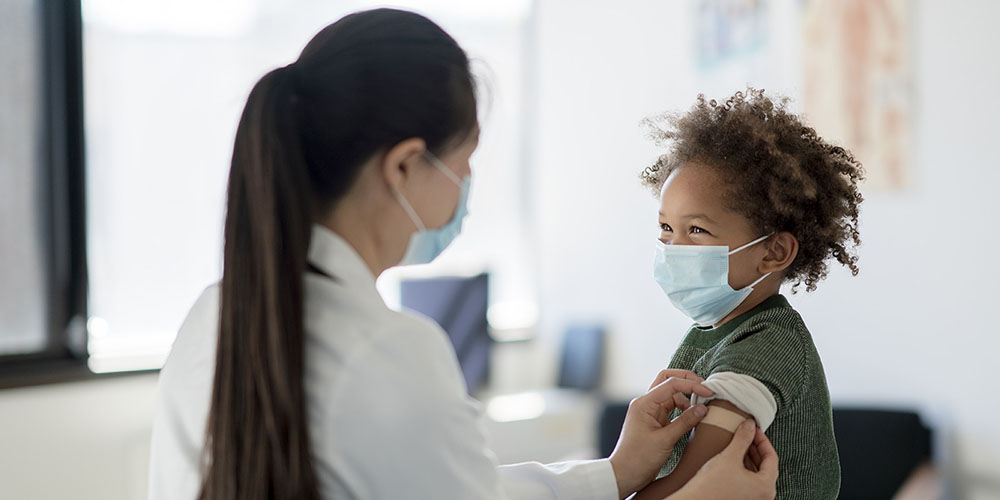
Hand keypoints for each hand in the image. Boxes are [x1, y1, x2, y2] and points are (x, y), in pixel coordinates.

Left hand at [608, 370, 713, 498]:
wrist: (625, 474)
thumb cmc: (638, 458)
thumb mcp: (665, 440)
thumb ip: (685, 422)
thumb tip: (703, 408)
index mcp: (644, 403)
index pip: (670, 383)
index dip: (691, 385)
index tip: (708, 392)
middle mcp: (646, 403)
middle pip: (668, 381)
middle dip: (687, 381)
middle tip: (705, 389)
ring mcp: (650, 412)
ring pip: (671, 395)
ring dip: (687, 398)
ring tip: (701, 408)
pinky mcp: (655, 421)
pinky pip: (671, 408)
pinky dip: (683, 409)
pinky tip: (693, 417)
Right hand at [676, 420, 778, 499]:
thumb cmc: (711, 487)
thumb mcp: (729, 457)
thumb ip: (743, 438)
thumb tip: (750, 426)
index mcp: (766, 486)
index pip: (772, 457)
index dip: (763, 440)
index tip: (754, 430)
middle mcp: (763, 496)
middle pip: (766, 466)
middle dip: (756, 448)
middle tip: (747, 435)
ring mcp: (753, 499)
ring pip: (757, 474)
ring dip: (749, 458)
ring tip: (738, 446)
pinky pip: (749, 481)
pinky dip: (744, 468)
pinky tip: (732, 460)